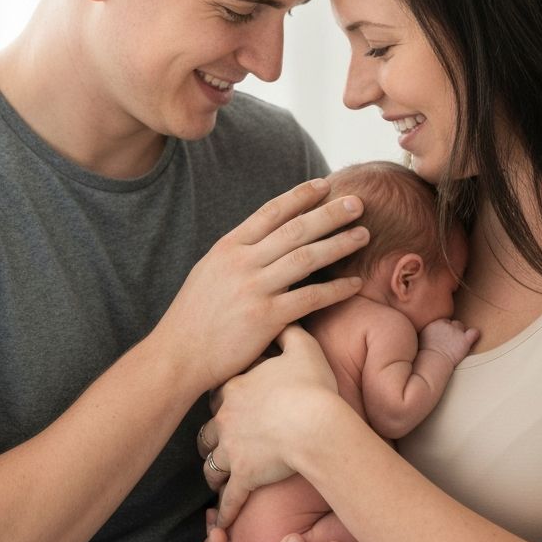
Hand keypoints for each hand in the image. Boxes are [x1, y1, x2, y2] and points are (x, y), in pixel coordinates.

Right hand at [154, 179, 367, 392]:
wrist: (177, 356)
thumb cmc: (194, 317)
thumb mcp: (210, 272)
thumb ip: (238, 254)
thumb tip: (265, 239)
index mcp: (228, 247)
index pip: (270, 212)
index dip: (300, 196)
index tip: (324, 185)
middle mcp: (242, 262)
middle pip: (294, 229)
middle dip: (329, 213)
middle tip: (357, 202)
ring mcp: (254, 289)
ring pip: (306, 258)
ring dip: (339, 244)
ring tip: (364, 234)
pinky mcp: (265, 318)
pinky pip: (309, 298)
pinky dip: (335, 289)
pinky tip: (354, 284)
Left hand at [200, 325, 340, 527]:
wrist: (315, 422)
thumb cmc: (312, 384)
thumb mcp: (303, 347)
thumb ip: (289, 331)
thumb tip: (284, 317)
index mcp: (235, 387)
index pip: (217, 393)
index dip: (221, 399)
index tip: (224, 403)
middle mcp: (226, 418)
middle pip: (207, 429)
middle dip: (211, 437)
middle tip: (216, 443)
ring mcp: (232, 448)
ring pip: (211, 462)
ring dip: (213, 470)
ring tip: (216, 478)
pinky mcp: (244, 476)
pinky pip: (229, 498)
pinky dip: (225, 511)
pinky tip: (221, 522)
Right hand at [419, 318, 479, 366]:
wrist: (434, 362)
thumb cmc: (427, 355)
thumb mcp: (422, 338)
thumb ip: (430, 333)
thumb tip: (434, 335)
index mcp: (435, 323)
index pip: (444, 322)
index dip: (445, 330)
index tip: (443, 339)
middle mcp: (446, 324)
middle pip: (453, 323)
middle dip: (453, 331)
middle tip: (450, 343)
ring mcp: (456, 331)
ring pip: (461, 327)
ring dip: (460, 334)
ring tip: (457, 345)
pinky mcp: (464, 340)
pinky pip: (474, 332)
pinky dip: (474, 335)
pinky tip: (471, 339)